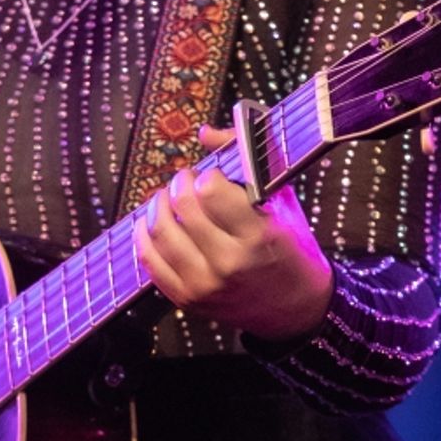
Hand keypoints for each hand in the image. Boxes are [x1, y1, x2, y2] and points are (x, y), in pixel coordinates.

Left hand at [135, 124, 332, 341]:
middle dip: (180, 184)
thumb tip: (206, 132)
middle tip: (185, 181)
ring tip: (166, 198)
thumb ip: (249, 160)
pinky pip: (150, 262)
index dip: (207, 176)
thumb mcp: (283, 201)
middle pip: (183, 208)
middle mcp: (229, 263)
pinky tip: (149, 223)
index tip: (211, 176)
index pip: (211, 191)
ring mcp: (205, 284)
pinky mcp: (187, 299)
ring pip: (160, 233)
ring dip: (157, 206)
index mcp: (258, 236)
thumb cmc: (291, 248)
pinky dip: (144, 237)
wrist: (296, 308)